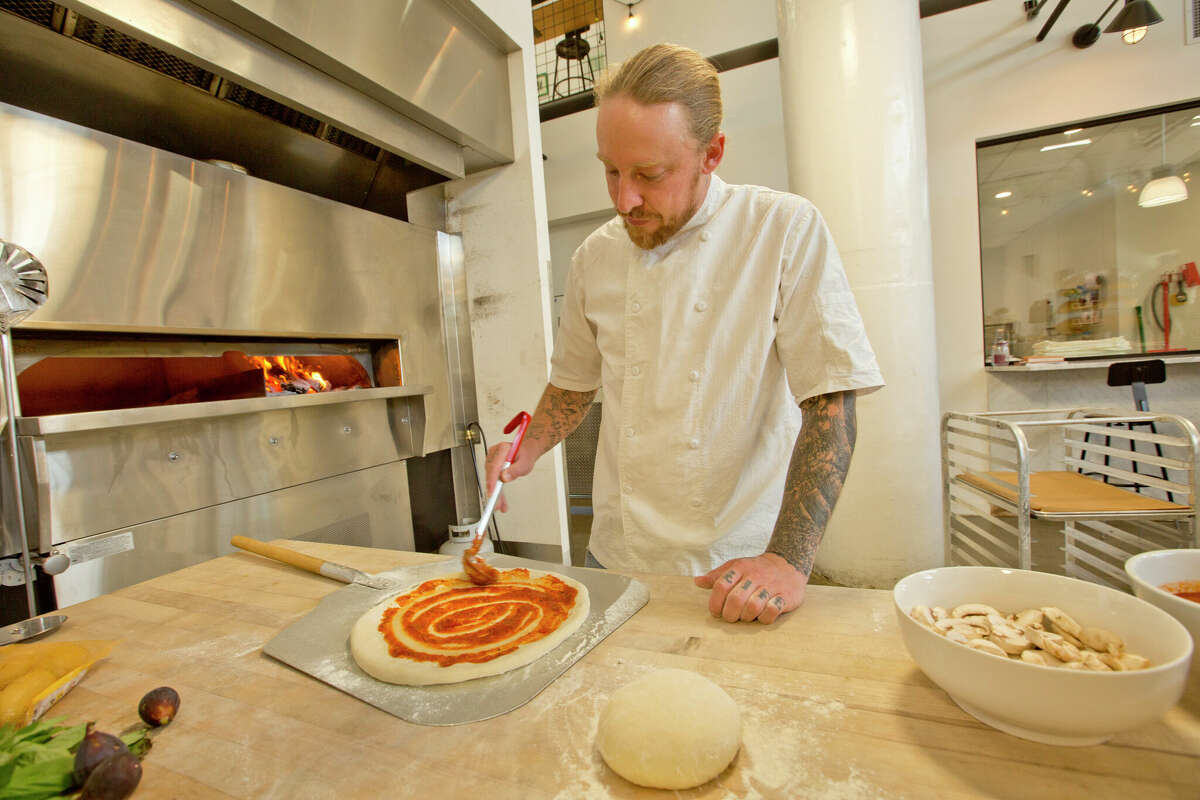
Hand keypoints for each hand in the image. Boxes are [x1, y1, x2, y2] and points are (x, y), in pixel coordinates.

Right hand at [483, 440, 539, 512]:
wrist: (526, 452)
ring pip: (491, 480)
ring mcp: (492, 460)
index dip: (492, 481)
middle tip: (496, 504)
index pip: (494, 466)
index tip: (492, 492)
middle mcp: (494, 454)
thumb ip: (516, 469)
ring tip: (500, 505)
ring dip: (496, 494)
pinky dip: (497, 491)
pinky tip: (500, 501)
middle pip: (491, 474)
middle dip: (494, 491)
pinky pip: (493, 480)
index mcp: (502, 449)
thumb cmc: (525, 455)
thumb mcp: (525, 463)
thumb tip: (504, 477)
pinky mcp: (492, 467)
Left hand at [693, 553, 807, 623]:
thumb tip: (697, 582)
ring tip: (746, 617)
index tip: (715, 612)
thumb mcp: (736, 567)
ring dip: (746, 617)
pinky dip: (765, 617)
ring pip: (753, 606)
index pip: (721, 586)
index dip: (714, 603)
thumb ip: (717, 576)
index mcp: (740, 568)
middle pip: (735, 599)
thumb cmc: (756, 569)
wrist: (788, 563)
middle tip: (730, 617)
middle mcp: (755, 576)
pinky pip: (772, 610)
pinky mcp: (786, 596)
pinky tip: (762, 615)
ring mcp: (771, 586)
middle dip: (729, 614)